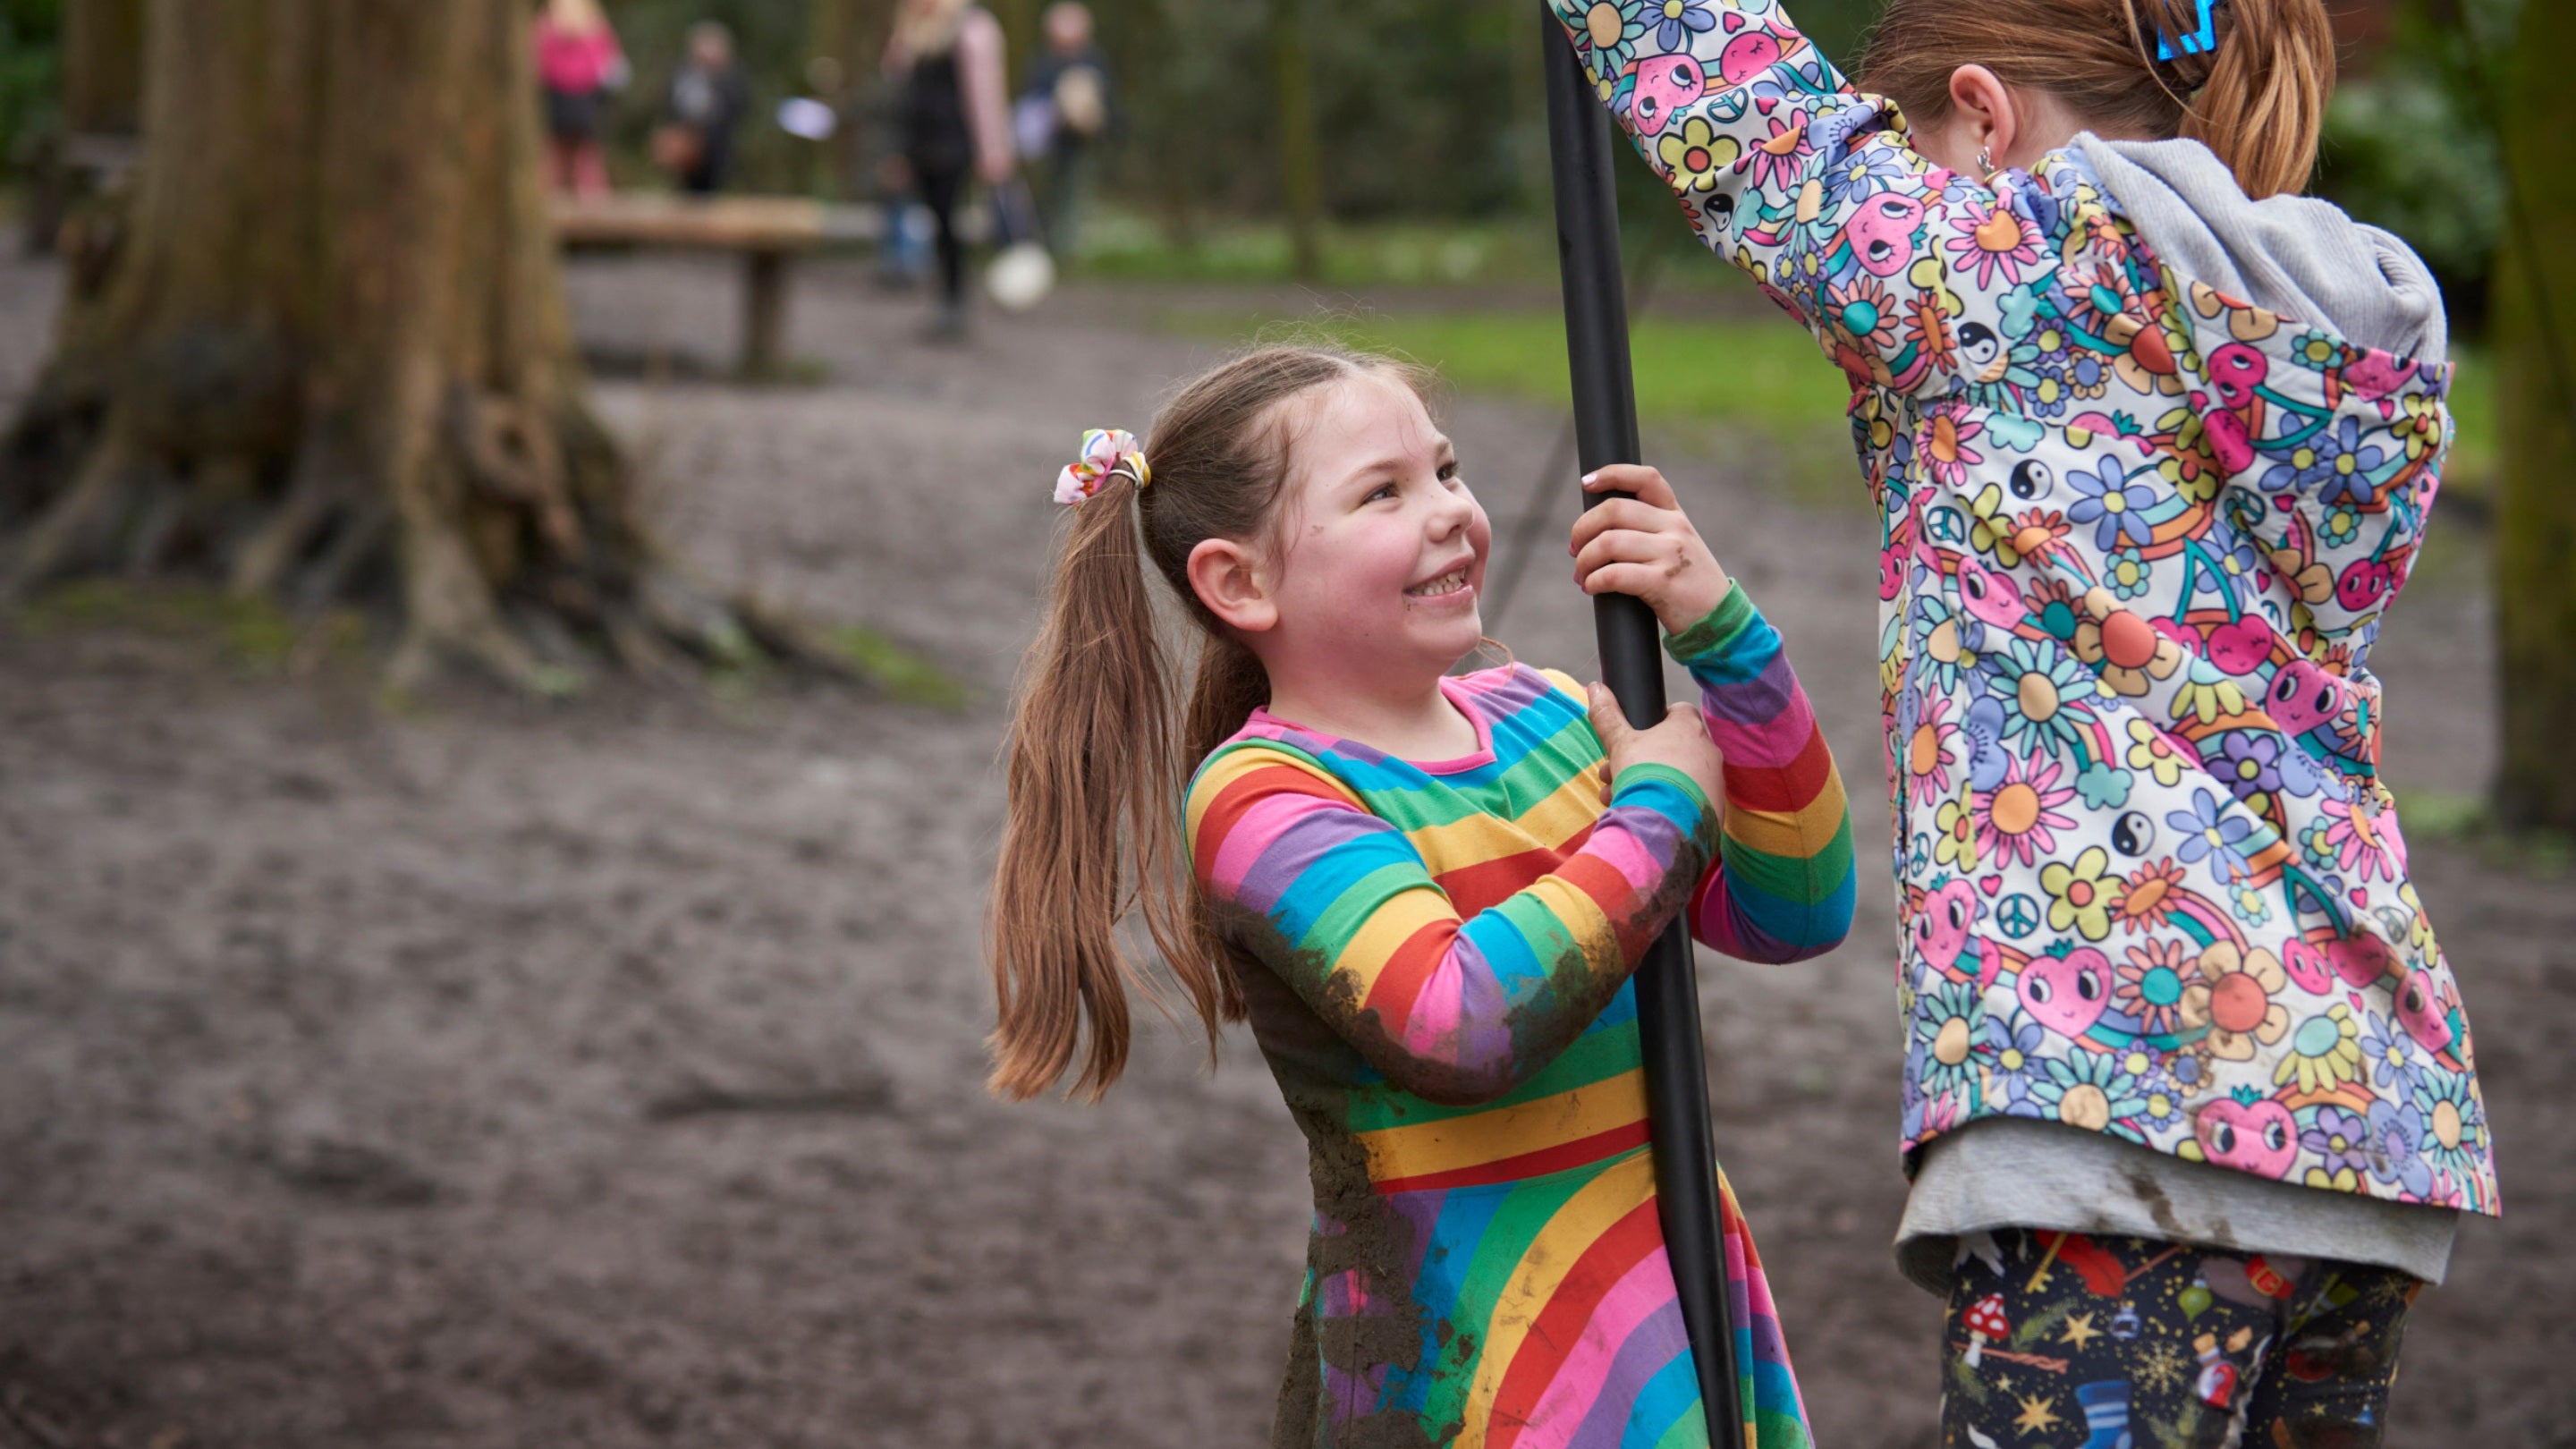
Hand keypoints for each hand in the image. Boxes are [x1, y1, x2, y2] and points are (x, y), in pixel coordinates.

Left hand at [1570, 464, 1732, 634]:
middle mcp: (1674, 528)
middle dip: (1582, 529)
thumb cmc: (1686, 585)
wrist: (1719, 620)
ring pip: (1608, 541)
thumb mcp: (1679, 546)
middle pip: (1614, 510)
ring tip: (1582, 577)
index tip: (1587, 482)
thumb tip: (1598, 528)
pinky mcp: (1663, 582)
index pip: (1646, 479)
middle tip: (1574, 550)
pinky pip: (1614, 574)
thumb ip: (1650, 530)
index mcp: (1675, 516)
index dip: (1613, 474)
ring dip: (1584, 560)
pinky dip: (1594, 580)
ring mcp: (1670, 553)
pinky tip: (1591, 588)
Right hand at [1587, 684, 1722, 804]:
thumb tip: (1596, 688)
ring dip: (1652, 784)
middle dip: (1643, 761)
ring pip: (1679, 777)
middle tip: (1617, 774)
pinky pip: (1690, 801)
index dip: (1657, 720)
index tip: (1638, 735)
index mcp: (1688, 728)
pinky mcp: (1715, 808)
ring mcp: (1715, 781)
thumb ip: (1607, 716)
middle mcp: (1708, 751)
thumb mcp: (1619, 743)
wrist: (1666, 823)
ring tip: (1624, 798)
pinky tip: (1648, 815)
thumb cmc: (1644, 776)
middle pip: (1673, 749)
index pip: (1679, 711)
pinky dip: (1670, 806)